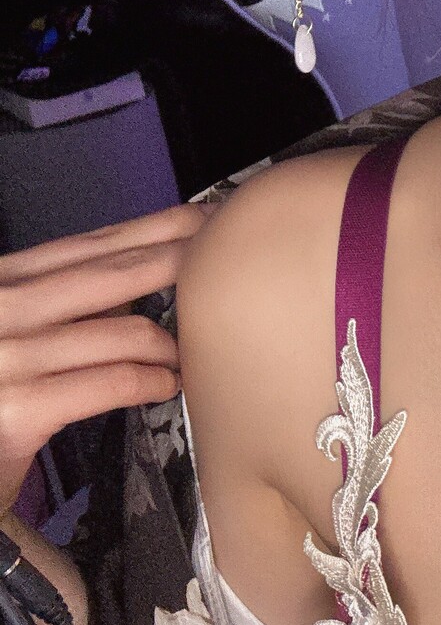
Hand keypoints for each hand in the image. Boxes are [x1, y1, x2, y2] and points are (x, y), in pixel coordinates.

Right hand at [0, 203, 210, 522]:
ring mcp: (10, 356)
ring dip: (170, 344)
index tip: (205, 215)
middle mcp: (4, 308)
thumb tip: (135, 288)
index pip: (90, 245)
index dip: (155, 227)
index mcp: (3, 282)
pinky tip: (167, 385)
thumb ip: (61, 305)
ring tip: (188, 356)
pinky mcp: (20, 408)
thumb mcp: (10, 329)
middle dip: (184, 261)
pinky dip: (150, 381)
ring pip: (126, 331)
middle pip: (117, 273)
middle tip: (233, 257)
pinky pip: (112, 382)